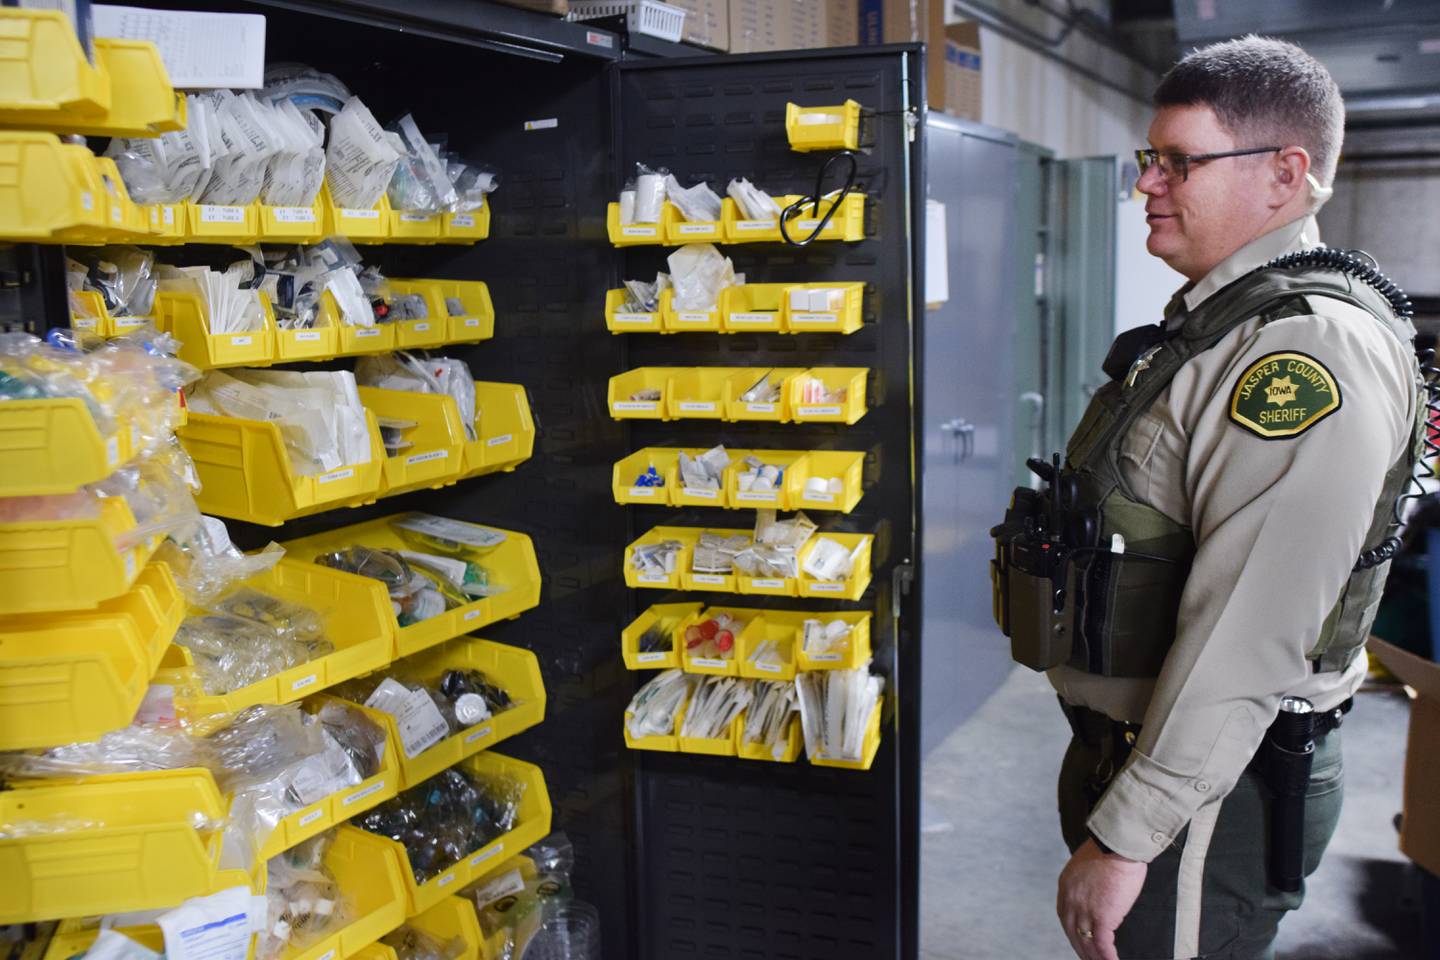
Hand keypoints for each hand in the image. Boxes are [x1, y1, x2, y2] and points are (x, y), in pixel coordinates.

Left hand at [1056, 837, 1147, 959]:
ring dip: (1093, 957)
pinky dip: (1106, 956)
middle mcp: (1071, 899)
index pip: (1065, 916)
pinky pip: (1102, 944)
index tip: (1078, 941)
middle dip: (1079, 949)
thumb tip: (1097, 890)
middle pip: (1072, 932)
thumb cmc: (1109, 851)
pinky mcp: (1102, 916)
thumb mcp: (1087, 865)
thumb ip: (1087, 882)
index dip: (1072, 931)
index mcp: (1066, 886)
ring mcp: (1085, 909)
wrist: (1117, 846)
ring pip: (1086, 942)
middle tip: (1087, 959)